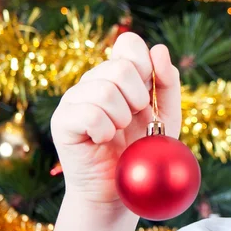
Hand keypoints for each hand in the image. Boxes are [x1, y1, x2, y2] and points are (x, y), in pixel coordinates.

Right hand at [51, 33, 180, 210]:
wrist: (121, 188)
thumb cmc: (142, 149)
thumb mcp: (166, 114)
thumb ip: (167, 82)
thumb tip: (159, 49)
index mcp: (118, 75)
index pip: (128, 42)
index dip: (144, 63)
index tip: (148, 91)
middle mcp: (94, 81)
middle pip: (120, 66)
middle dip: (138, 98)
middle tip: (134, 118)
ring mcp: (74, 99)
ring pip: (105, 90)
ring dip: (121, 118)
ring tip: (118, 132)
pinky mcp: (62, 121)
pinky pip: (89, 114)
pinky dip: (105, 131)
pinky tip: (102, 140)